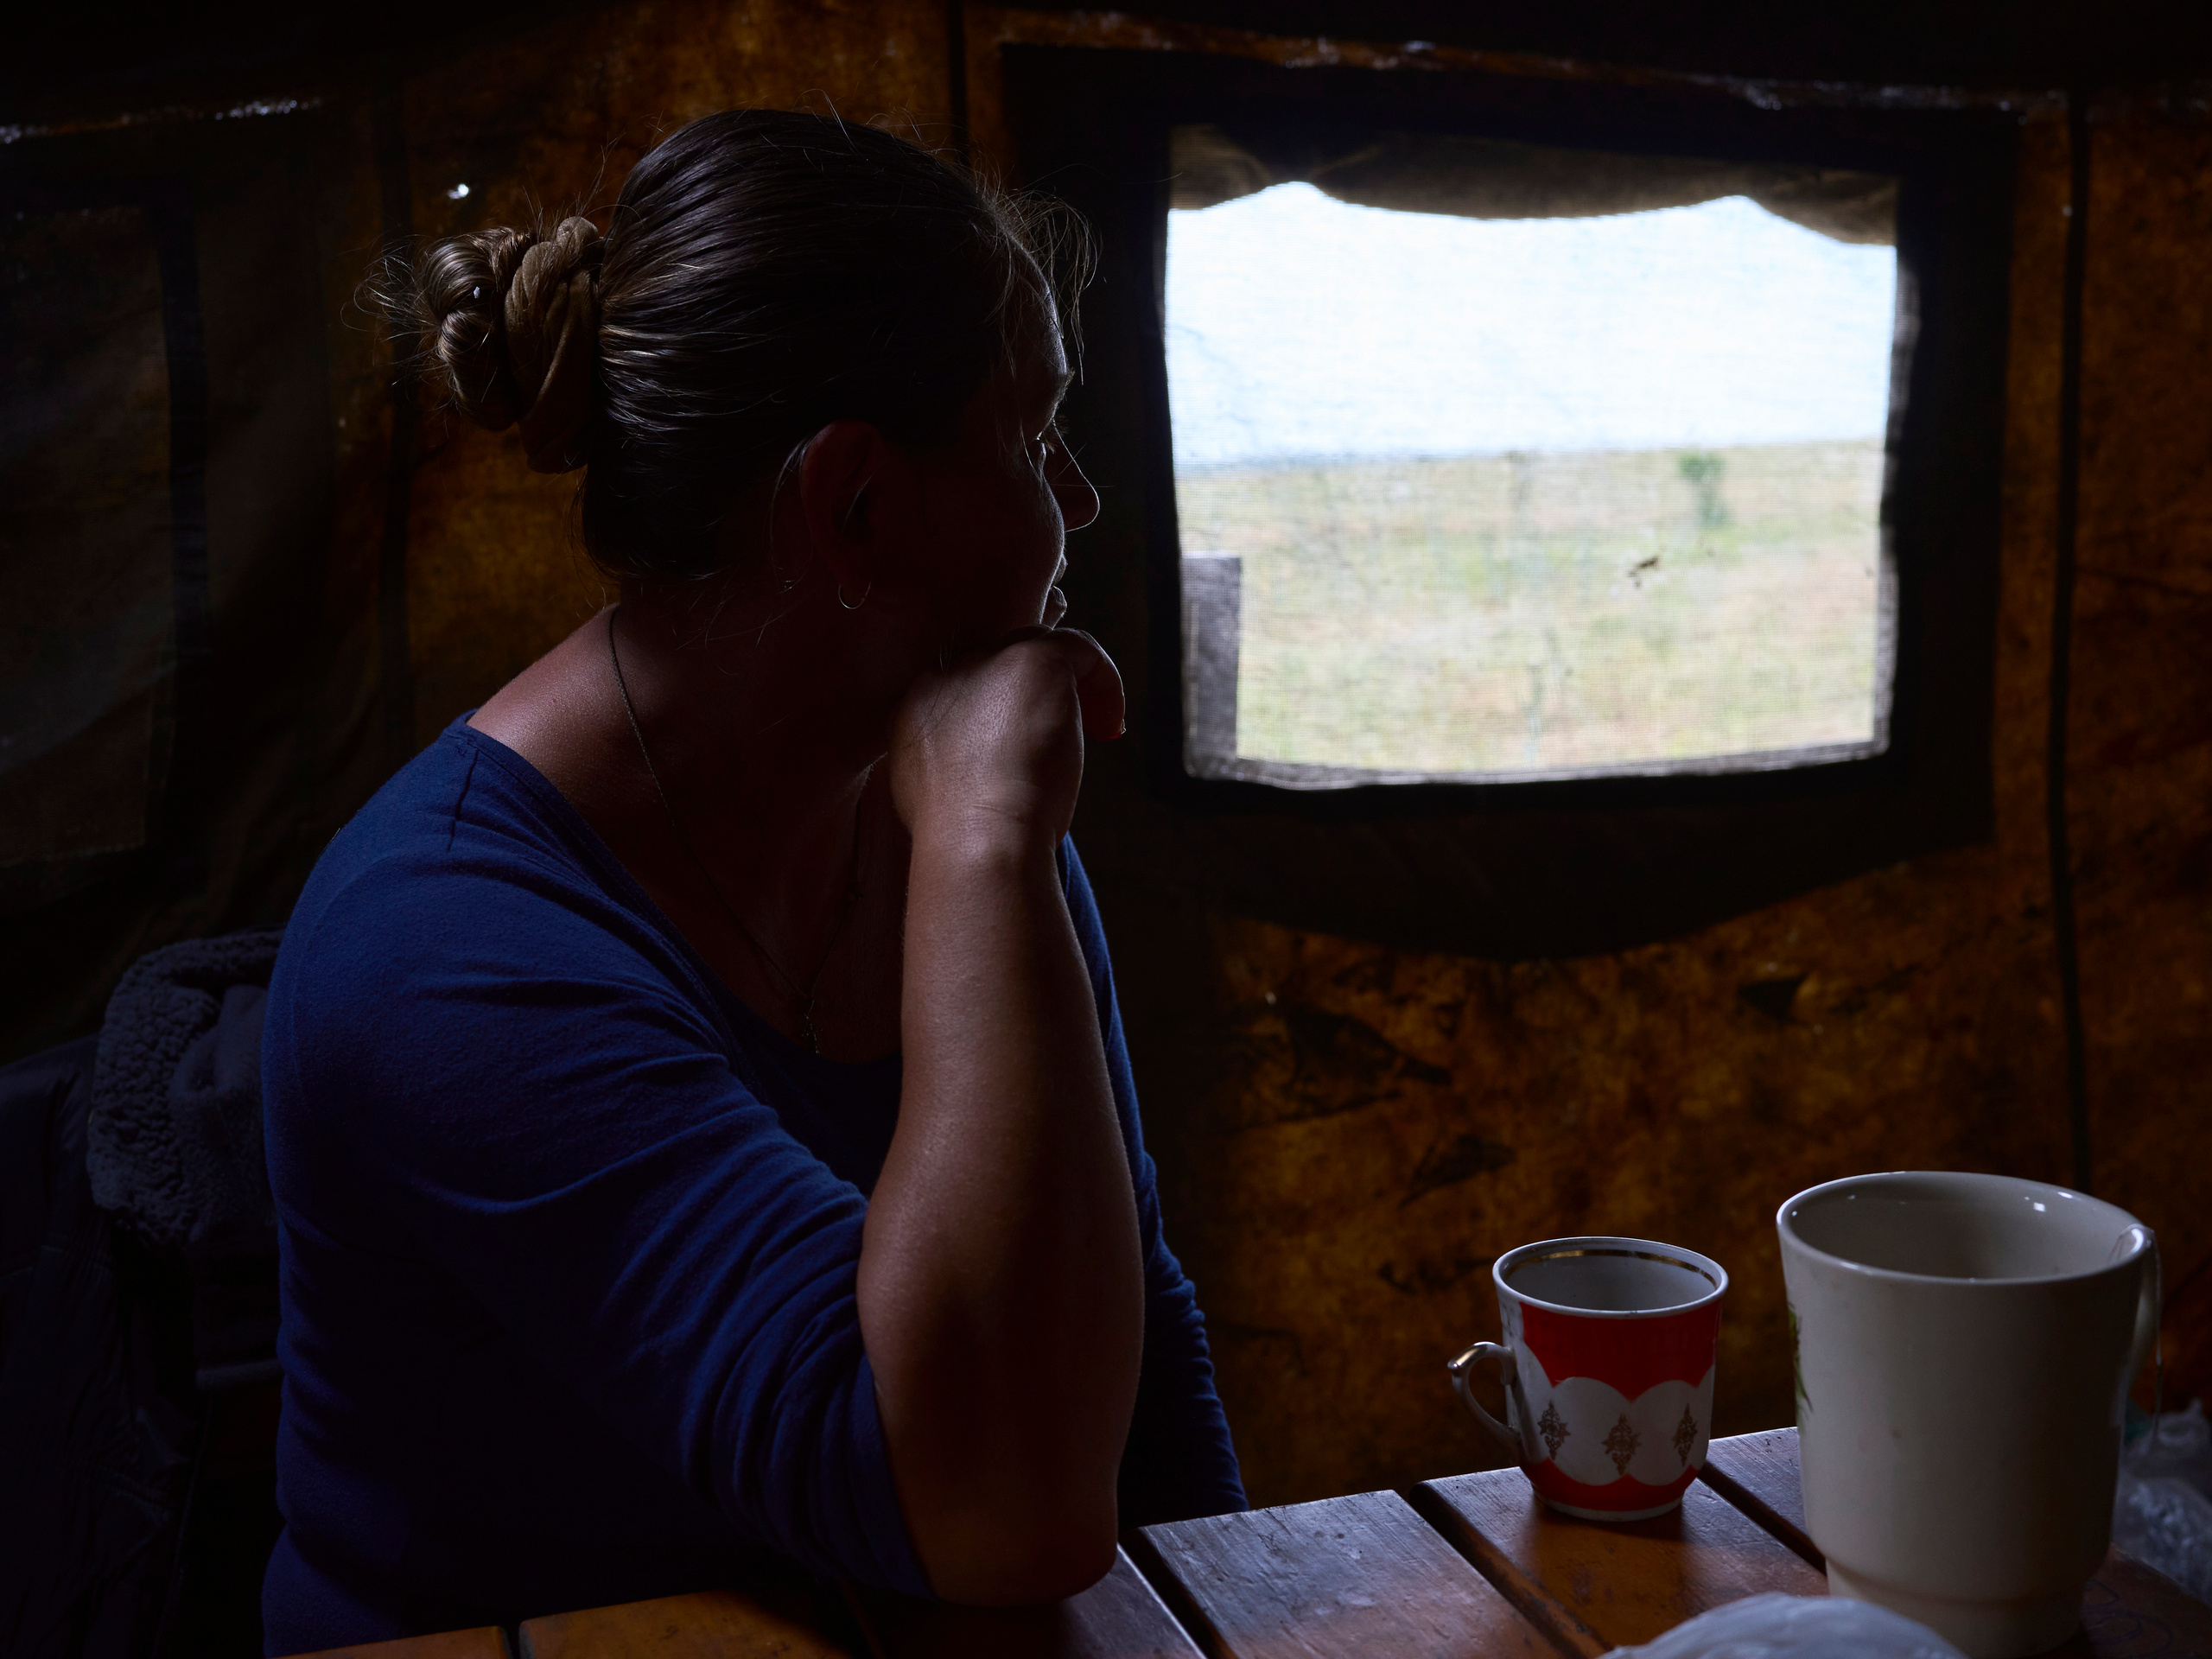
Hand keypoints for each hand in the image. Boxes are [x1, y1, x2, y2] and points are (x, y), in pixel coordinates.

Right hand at [888, 628, 1124, 848]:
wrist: (976, 840)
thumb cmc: (960, 841)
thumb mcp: (929, 802)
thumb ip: (949, 772)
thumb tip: (978, 777)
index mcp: (916, 705)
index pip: (967, 686)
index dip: (1003, 711)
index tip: (1026, 745)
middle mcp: (948, 674)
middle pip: (1001, 661)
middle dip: (1033, 695)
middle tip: (1060, 738)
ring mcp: (990, 663)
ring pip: (1039, 648)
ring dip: (1070, 687)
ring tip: (1095, 730)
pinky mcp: (1035, 662)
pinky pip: (1080, 648)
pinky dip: (1104, 679)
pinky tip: (1110, 724)